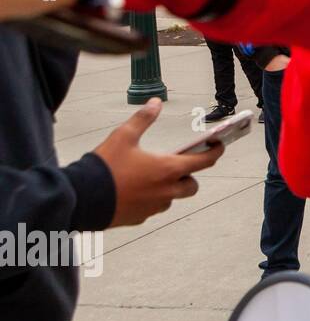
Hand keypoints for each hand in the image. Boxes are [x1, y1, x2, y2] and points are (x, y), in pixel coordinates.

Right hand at [92, 99, 223, 227]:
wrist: (81, 198)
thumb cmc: (104, 167)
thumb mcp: (123, 136)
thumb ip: (143, 119)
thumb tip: (155, 103)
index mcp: (168, 170)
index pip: (204, 162)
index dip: (215, 152)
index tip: (218, 145)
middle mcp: (166, 191)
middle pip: (191, 185)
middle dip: (189, 175)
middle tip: (176, 165)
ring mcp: (154, 207)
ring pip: (172, 197)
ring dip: (169, 188)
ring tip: (151, 176)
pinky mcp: (140, 217)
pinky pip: (153, 207)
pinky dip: (150, 198)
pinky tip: (134, 189)